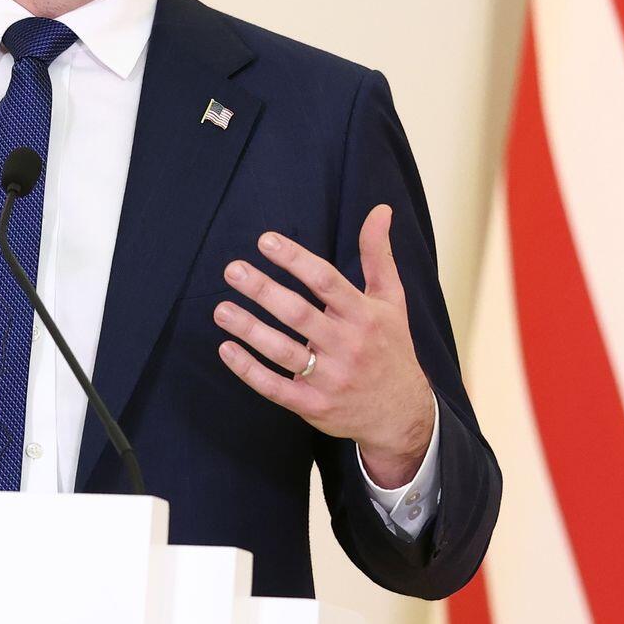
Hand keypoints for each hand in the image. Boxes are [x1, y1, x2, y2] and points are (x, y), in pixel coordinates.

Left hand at [213, 204, 433, 486]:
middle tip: (232, 270)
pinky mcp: (314, 405)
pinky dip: (249, 370)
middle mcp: (348, 346)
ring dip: (249, 329)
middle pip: (299, 314)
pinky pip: (275, 387)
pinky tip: (226, 349)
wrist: (402, 412)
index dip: (295, 260)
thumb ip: (378, 255)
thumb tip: (380, 210)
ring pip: (284, 351)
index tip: (266, 241)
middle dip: (263, 290)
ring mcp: (330, 378)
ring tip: (221, 309)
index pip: (326, 282)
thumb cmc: (391, 347)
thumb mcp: (392, 300)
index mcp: (364, 315)